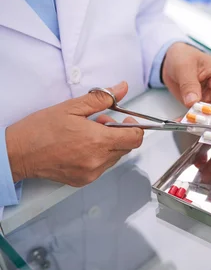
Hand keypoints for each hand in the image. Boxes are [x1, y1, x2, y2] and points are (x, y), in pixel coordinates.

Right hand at [5, 82, 143, 185]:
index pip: (135, 138)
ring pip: (115, 157)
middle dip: (119, 133)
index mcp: (98, 141)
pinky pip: (102, 167)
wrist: (17, 153)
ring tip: (87, 134)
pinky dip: (98, 156)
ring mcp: (91, 173)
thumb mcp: (72, 107)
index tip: (127, 120)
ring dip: (108, 144)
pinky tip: (81, 147)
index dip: (135, 127)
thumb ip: (102, 98)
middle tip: (100, 123)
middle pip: (126, 147)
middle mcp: (98, 160)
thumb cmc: (40, 129)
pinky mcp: (84, 180)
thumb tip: (121, 88)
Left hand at [161, 43, 210, 121]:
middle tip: (207, 122)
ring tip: (194, 123)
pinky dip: (192, 119)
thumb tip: (193, 101)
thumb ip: (189, 84)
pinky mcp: (201, 104)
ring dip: (204, 120)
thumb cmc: (183, 56)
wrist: (170, 60)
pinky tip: (185, 121)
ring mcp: (210, 96)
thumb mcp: (184, 66)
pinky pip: (199, 115)